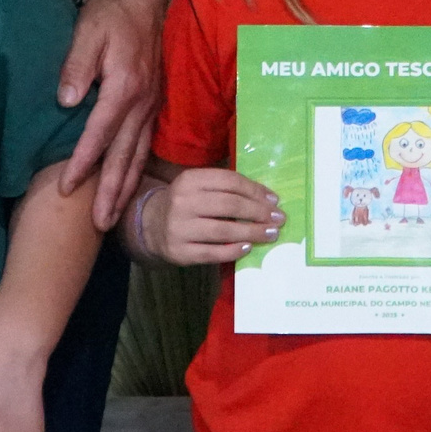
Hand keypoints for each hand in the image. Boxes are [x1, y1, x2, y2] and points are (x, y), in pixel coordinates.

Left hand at [55, 0, 160, 228]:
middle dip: (111, 191)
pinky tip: (128, 187)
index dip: (82, 162)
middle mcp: (141, 104)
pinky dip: (135, 171)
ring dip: (125, 189)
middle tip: (98, 223)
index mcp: (124, 88)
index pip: (100, 134)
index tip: (66, 187)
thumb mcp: (87, 31)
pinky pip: (144, 146)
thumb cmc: (110, 15)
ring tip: (112, 219)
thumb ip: (76, 65)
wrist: (143, 1)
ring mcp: (151, 107)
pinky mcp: (153, 106)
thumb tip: (66, 100)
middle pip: (124, 156)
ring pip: (137, 156)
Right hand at [146, 168, 281, 265]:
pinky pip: (212, 253)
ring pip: (223, 231)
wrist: (152, 225)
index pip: (229, 181)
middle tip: (278, 220)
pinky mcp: (179, 251)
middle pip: (229, 205)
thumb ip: (227, 189)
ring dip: (252, 233)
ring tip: (271, 234)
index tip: (274, 201)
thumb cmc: (188, 203)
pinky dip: (233, 251)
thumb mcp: (200, 187)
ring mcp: (179, 227)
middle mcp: (182, 201)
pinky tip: (248, 248)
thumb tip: (267, 199)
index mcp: (190, 179)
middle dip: (258, 213)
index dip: (255, 191)